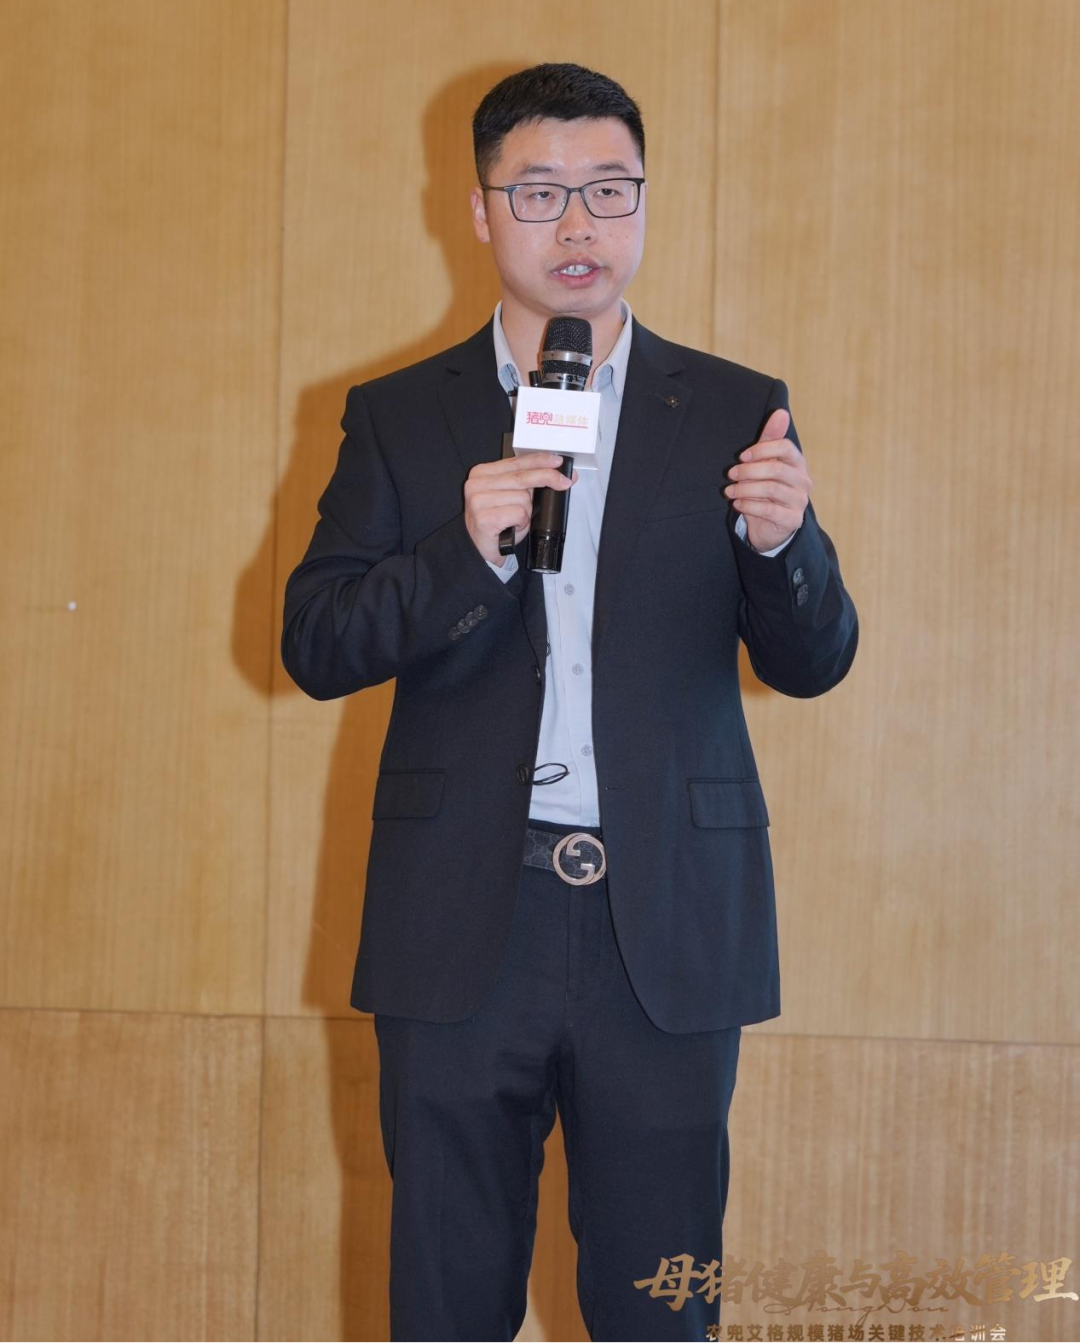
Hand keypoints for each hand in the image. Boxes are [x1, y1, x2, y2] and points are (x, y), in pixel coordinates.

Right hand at [464, 451, 577, 565]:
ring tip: (516, 520)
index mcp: (482, 473)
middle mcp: (476, 484)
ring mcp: (478, 500)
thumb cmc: (497, 523)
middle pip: (521, 477)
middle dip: (546, 478)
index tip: (557, 461)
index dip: (539, 461)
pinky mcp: (483, 518)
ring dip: (527, 512)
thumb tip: (557, 476)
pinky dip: (521, 522)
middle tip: (563, 482)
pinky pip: (518, 514)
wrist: (480, 548)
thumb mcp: (512, 497)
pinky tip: (512, 527)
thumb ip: (527, 483)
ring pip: (523, 498)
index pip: (516, 462)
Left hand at [724, 408, 811, 551]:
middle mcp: (803, 481)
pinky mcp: (792, 520)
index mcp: (797, 463)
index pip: (785, 447)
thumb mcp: (765, 464)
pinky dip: (749, 505)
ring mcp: (799, 501)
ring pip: (771, 489)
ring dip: (745, 489)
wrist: (770, 527)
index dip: (762, 449)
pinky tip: (737, 504)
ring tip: (729, 491)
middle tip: (731, 475)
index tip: (742, 456)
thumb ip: (770, 440)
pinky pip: (769, 509)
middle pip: (776, 469)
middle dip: (749, 471)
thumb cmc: (766, 491)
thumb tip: (780, 412)